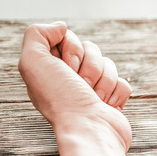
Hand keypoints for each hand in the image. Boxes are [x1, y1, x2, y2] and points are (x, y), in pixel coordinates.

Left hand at [18, 22, 132, 149]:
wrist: (89, 129)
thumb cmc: (61, 100)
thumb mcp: (33, 61)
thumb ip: (38, 33)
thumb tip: (61, 26)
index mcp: (51, 68)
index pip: (69, 38)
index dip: (72, 50)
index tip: (66, 69)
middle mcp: (70, 78)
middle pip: (92, 49)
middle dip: (89, 67)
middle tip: (80, 85)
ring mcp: (93, 89)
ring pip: (110, 65)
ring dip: (103, 82)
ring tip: (94, 99)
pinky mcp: (113, 100)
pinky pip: (124, 82)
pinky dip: (117, 93)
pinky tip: (106, 105)